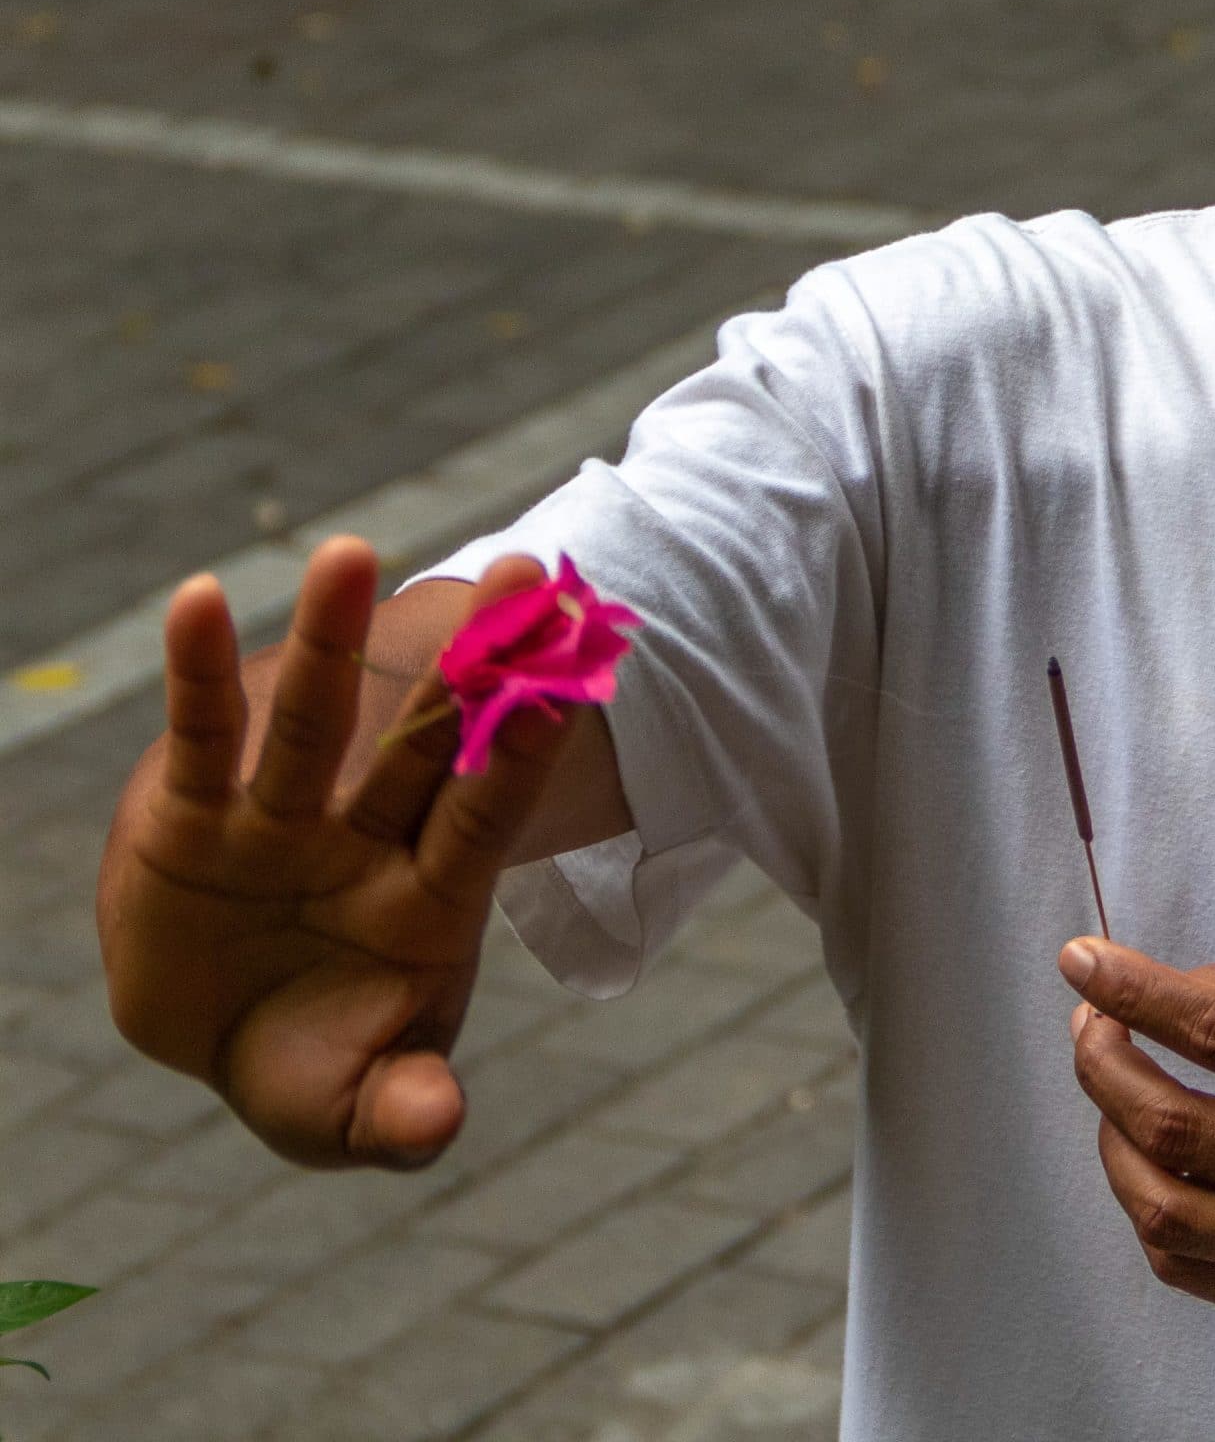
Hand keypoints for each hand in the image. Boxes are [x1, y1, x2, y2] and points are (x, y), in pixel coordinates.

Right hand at [97, 538, 576, 1170]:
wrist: (224, 1032)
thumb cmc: (315, 1061)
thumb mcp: (354, 1108)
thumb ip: (400, 1115)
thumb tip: (436, 1121)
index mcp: (430, 896)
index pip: (486, 818)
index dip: (519, 759)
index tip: (560, 689)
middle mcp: (368, 835)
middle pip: (426, 742)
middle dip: (471, 665)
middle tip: (528, 572)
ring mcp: (285, 818)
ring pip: (313, 717)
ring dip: (329, 637)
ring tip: (350, 551)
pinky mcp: (197, 816)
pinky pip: (203, 735)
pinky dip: (196, 671)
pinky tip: (198, 598)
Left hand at [1061, 941, 1214, 1327]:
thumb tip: (1166, 989)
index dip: (1136, 992)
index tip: (1081, 960)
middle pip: (1174, 1127)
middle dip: (1103, 1064)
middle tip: (1091, 1023)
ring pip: (1162, 1210)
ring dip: (1111, 1138)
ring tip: (1116, 1093)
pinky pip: (1182, 1265)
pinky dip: (1143, 1204)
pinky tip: (1152, 1158)